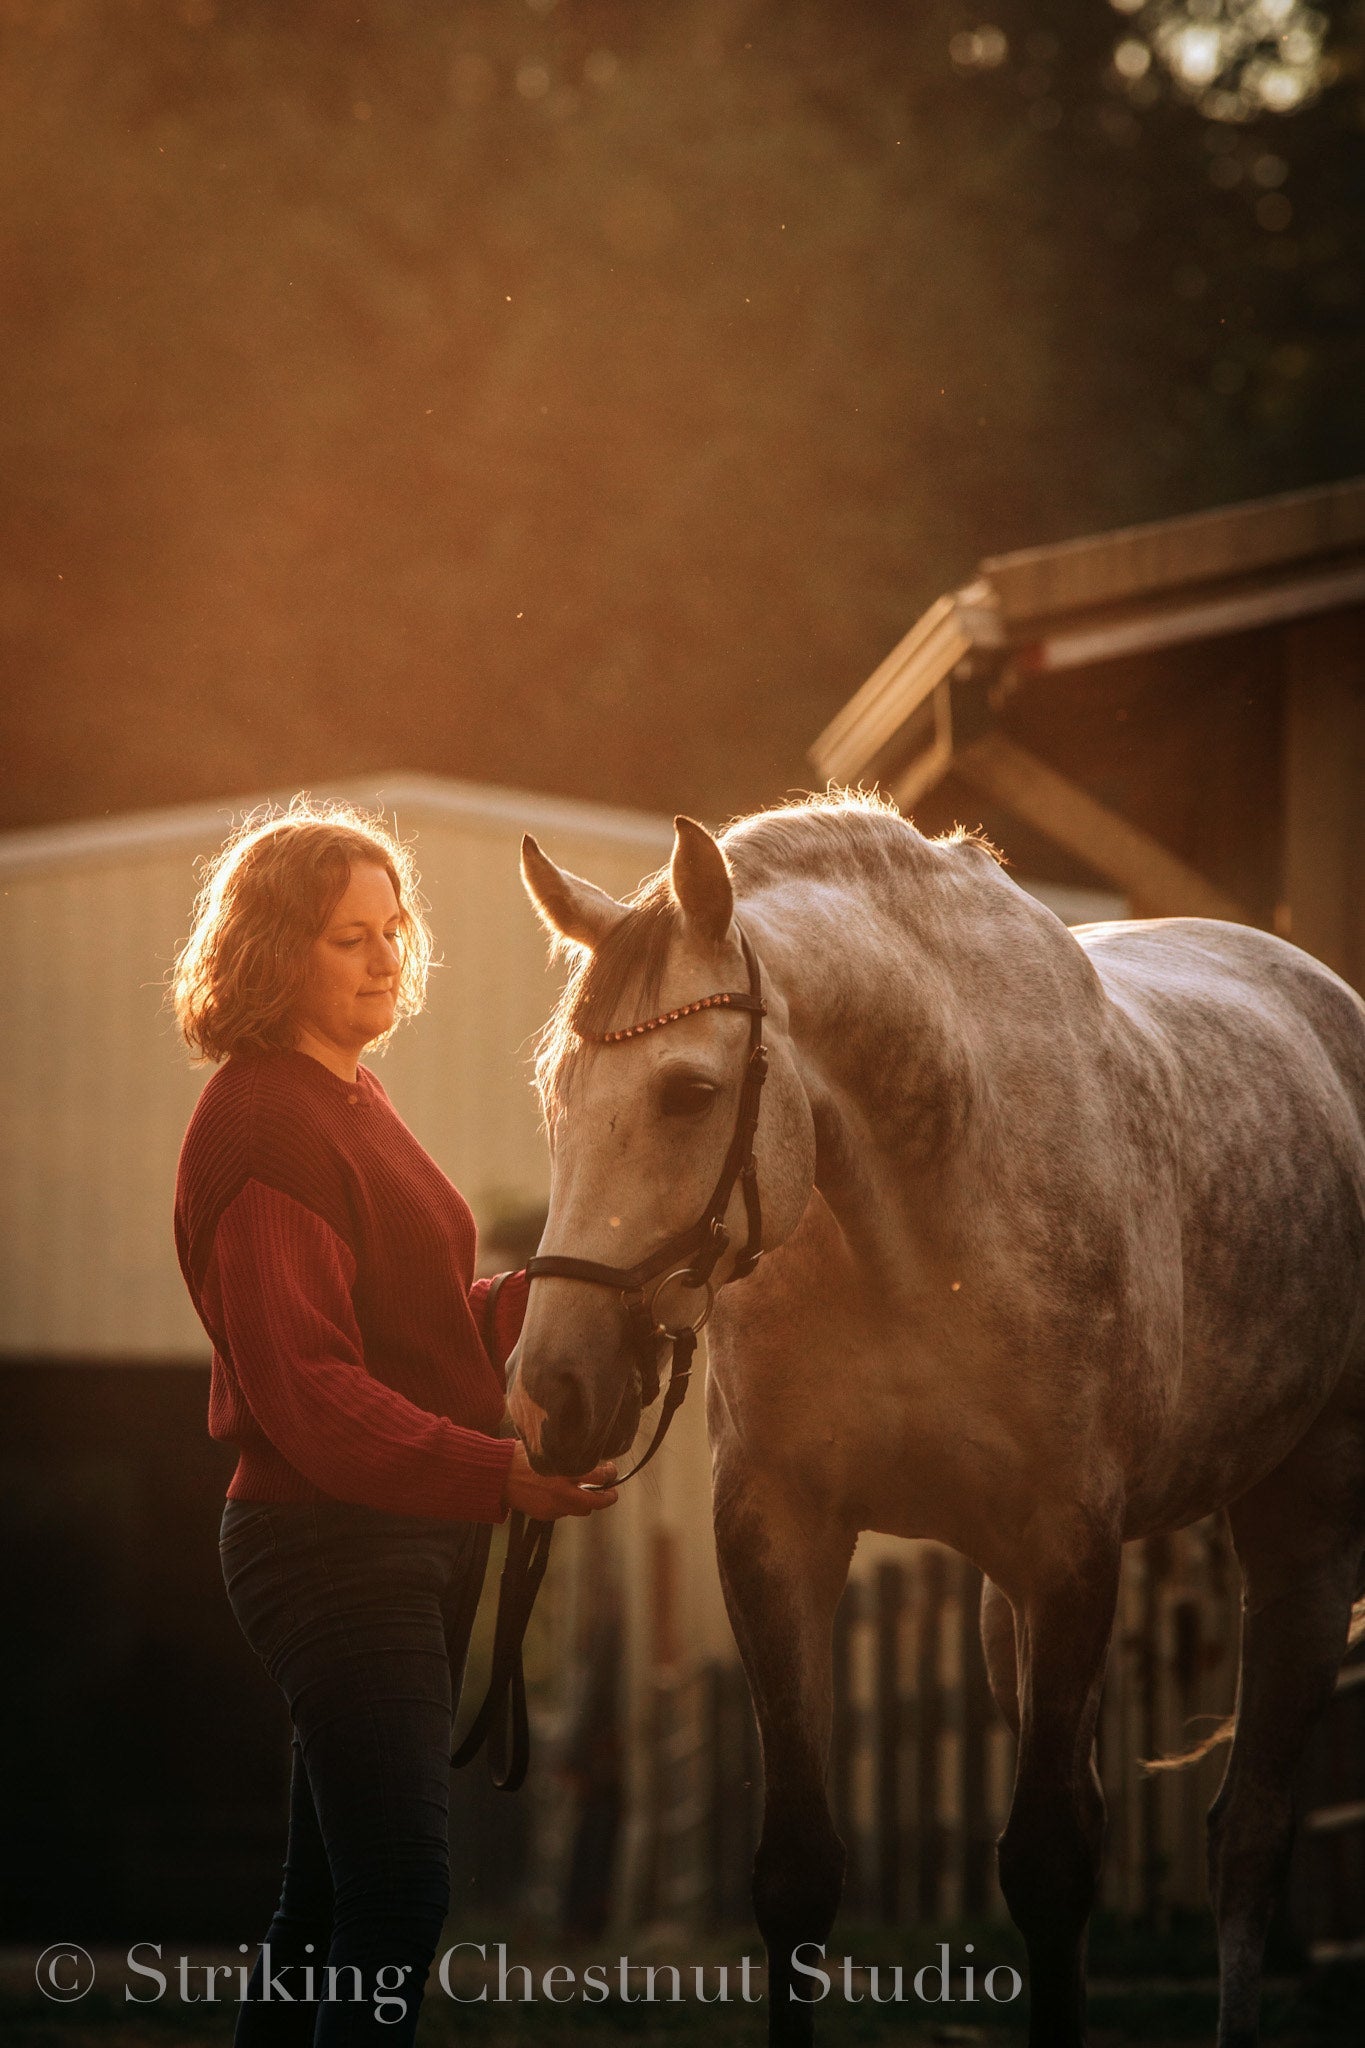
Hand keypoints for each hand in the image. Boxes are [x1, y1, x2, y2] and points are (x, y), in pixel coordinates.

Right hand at [502, 1441, 617, 1518]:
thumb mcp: (545, 1451)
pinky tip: (558, 1494)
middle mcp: (561, 1492)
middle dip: (608, 1498)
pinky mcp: (546, 1515)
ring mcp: (554, 1506)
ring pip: (582, 1510)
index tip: (610, 1470)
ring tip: (585, 1492)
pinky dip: (566, 1504)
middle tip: (611, 1493)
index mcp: (563, 1472)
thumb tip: (586, 1456)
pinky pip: (564, 1511)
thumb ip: (565, 1457)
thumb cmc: (518, 1458)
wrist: (497, 1477)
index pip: (597, 1476)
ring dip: (586, 1502)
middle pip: (596, 1502)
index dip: (609, 1474)